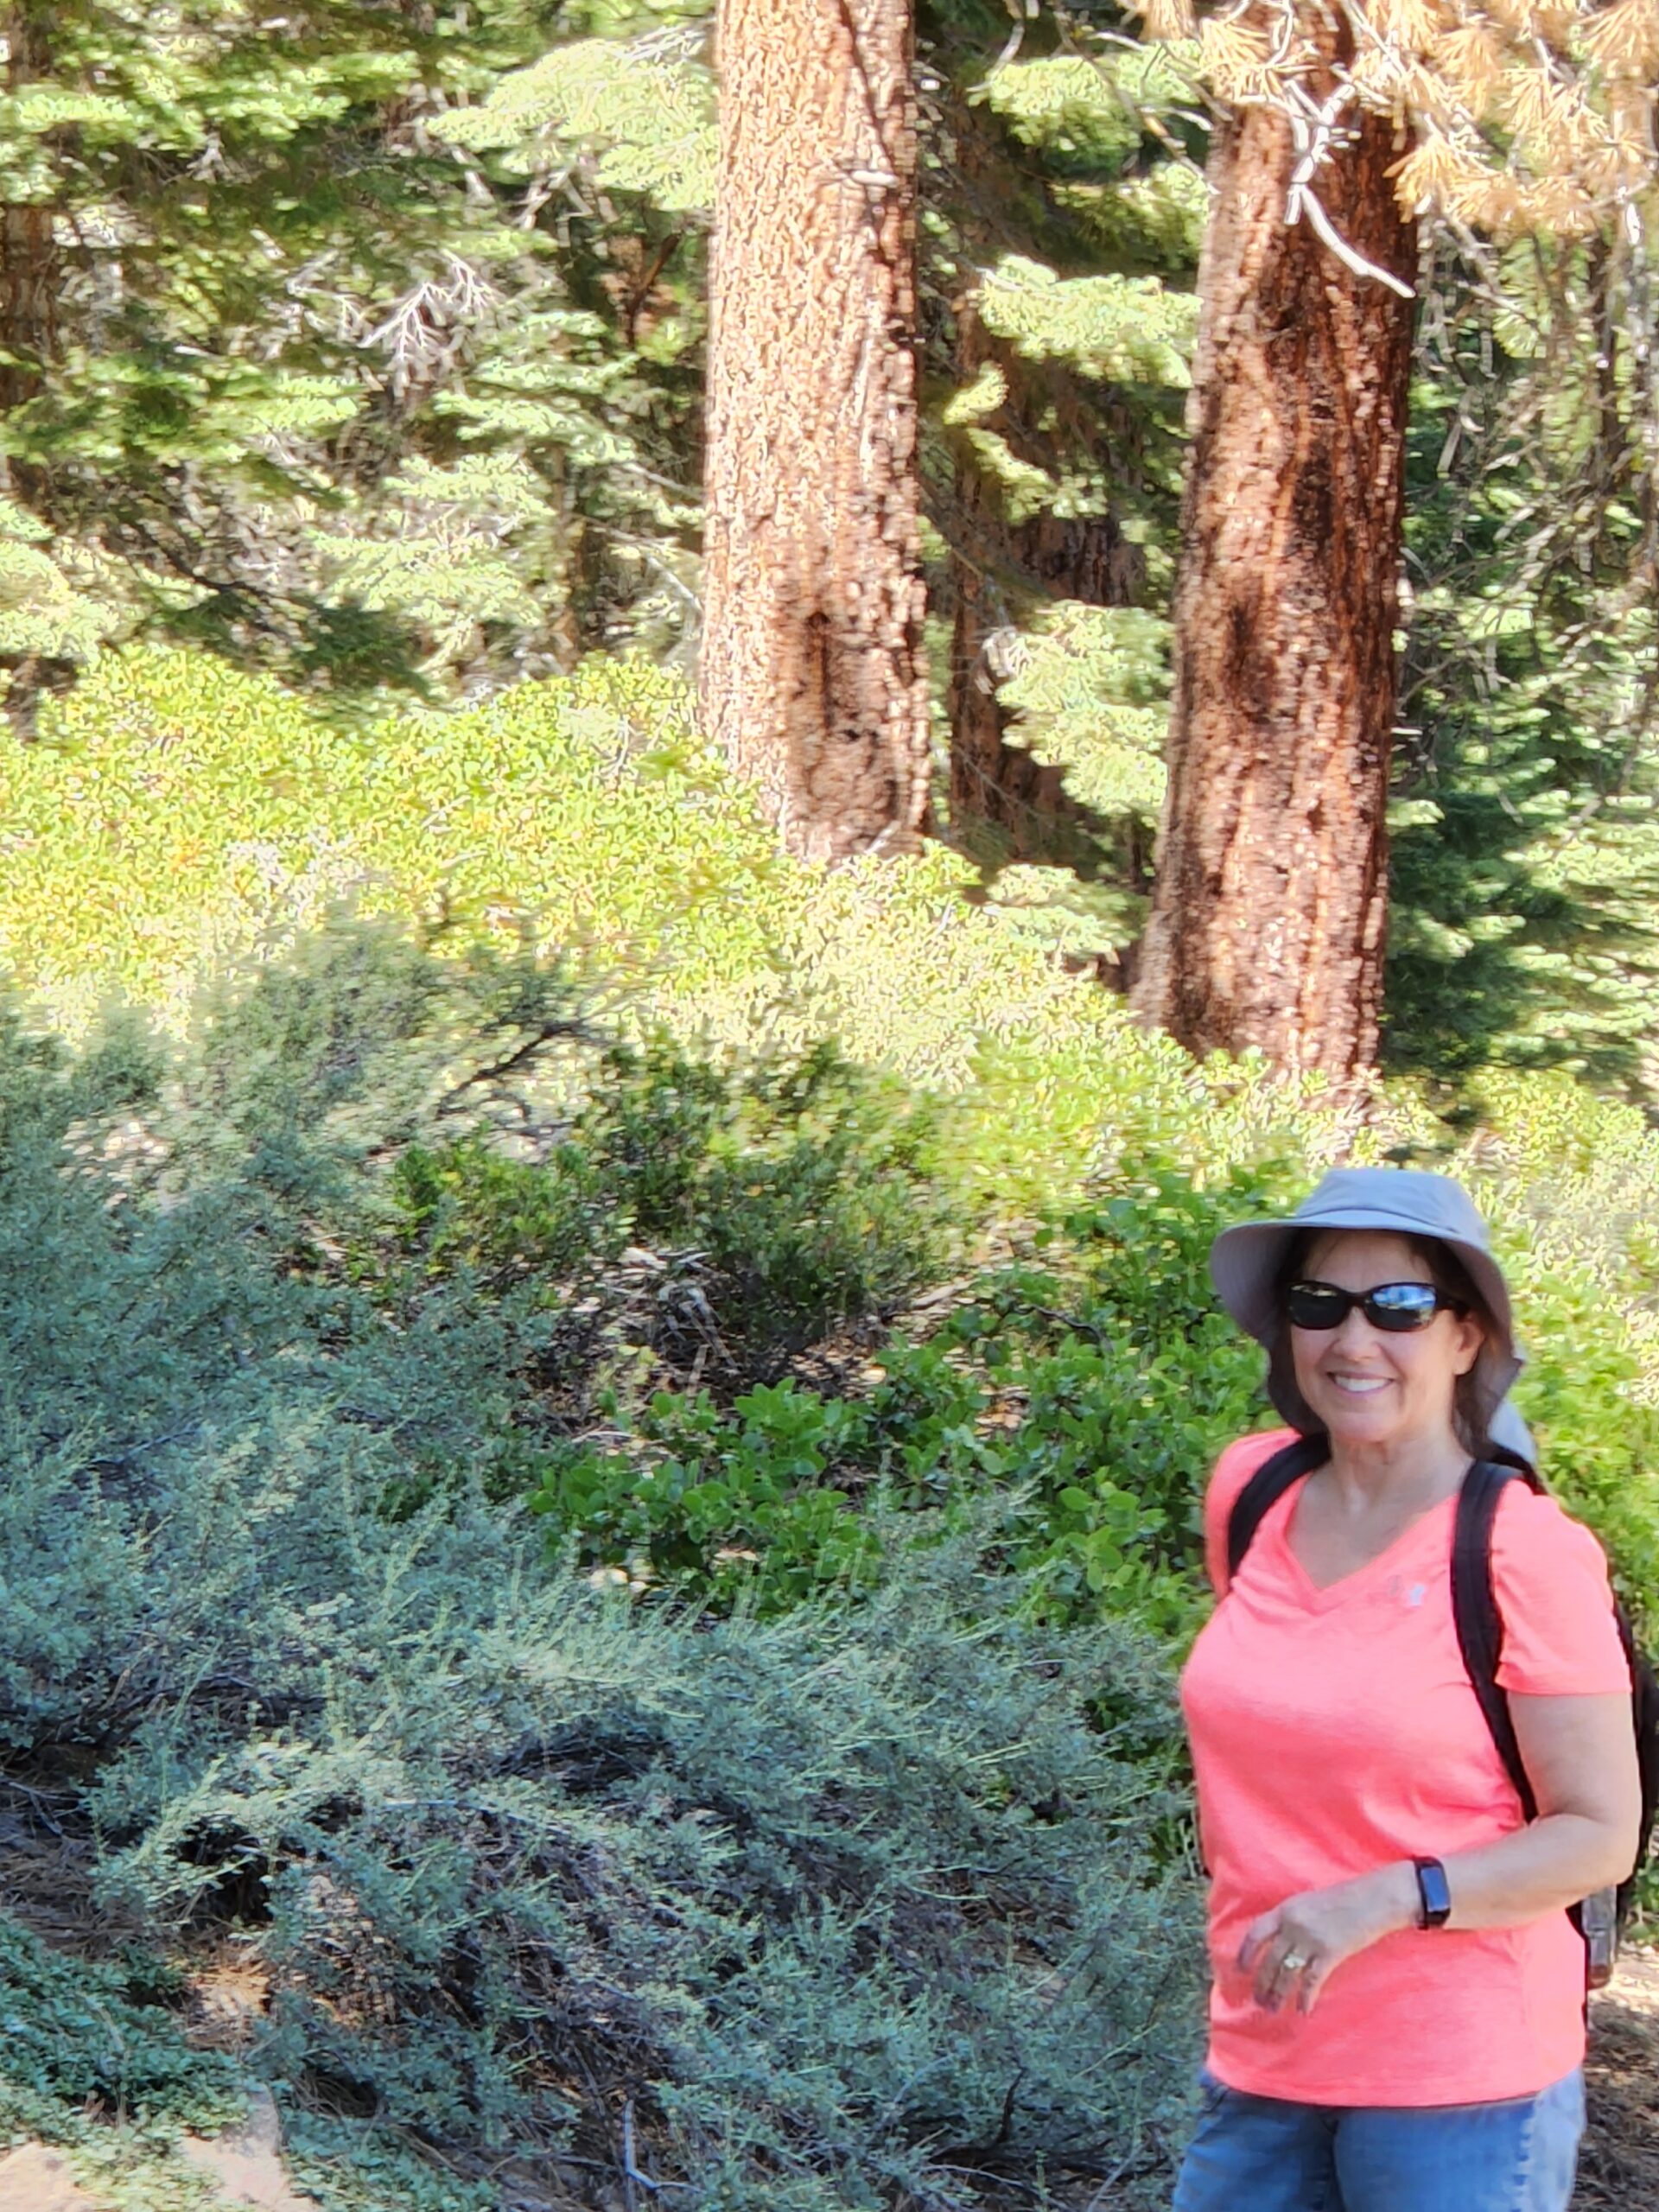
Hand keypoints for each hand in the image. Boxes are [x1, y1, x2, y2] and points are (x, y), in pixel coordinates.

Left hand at [1237, 1862, 1419, 2015]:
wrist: (1373, 1899)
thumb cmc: (1344, 1900)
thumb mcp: (1309, 1903)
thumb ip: (1292, 1920)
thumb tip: (1280, 1945)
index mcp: (1286, 1909)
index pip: (1256, 1933)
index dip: (1246, 1953)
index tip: (1240, 1970)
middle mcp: (1293, 1924)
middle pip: (1270, 1959)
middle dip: (1262, 1982)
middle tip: (1258, 2000)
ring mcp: (1311, 1939)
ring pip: (1287, 1973)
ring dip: (1278, 1994)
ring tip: (1273, 2009)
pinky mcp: (1330, 1953)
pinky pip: (1311, 1981)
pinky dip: (1305, 1998)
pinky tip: (1302, 2010)